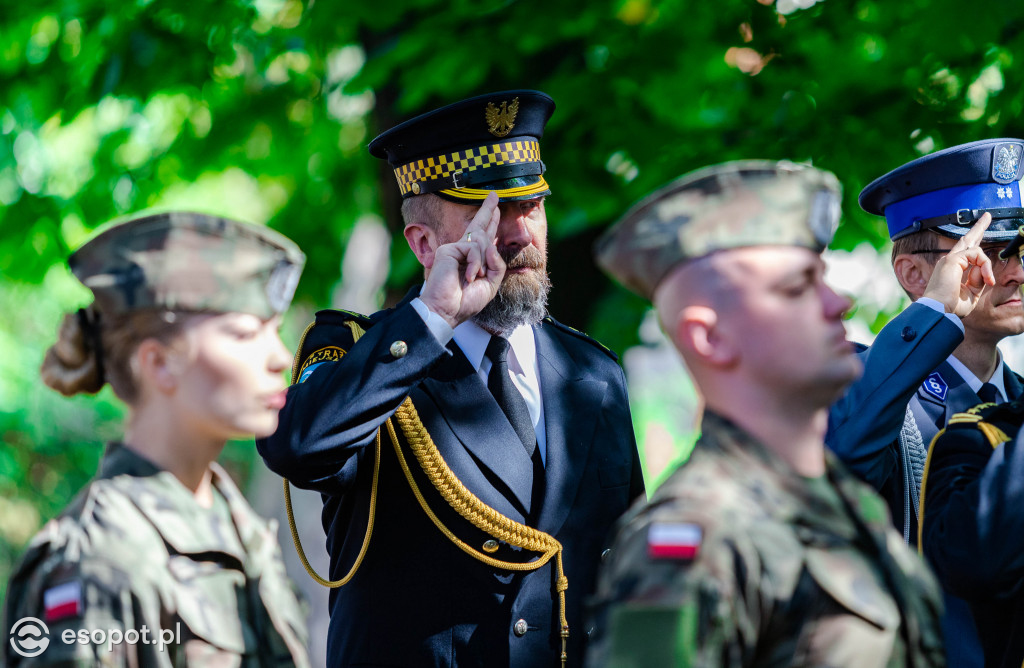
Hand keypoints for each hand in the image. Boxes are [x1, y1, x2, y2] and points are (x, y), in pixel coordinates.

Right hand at [419, 192, 504, 328]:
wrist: (446, 311)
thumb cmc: (465, 302)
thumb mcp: (490, 284)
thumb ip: (496, 265)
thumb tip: (493, 246)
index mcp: (472, 260)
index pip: (484, 238)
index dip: (491, 222)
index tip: (496, 209)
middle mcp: (462, 251)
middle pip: (479, 227)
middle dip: (488, 211)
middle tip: (495, 195)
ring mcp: (454, 249)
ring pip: (482, 243)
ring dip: (483, 262)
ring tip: (475, 278)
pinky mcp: (448, 250)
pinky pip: (473, 249)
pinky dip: (475, 264)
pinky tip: (471, 276)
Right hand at [922, 213, 995, 317]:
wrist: (938, 310)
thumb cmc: (950, 307)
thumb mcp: (970, 295)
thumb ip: (978, 282)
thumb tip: (985, 272)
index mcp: (952, 271)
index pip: (965, 254)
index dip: (974, 246)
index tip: (982, 237)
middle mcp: (949, 262)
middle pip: (966, 240)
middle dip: (978, 227)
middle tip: (987, 216)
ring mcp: (949, 260)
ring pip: (977, 250)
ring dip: (986, 266)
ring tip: (988, 280)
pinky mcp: (952, 260)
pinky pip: (977, 255)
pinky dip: (984, 267)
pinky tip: (986, 278)